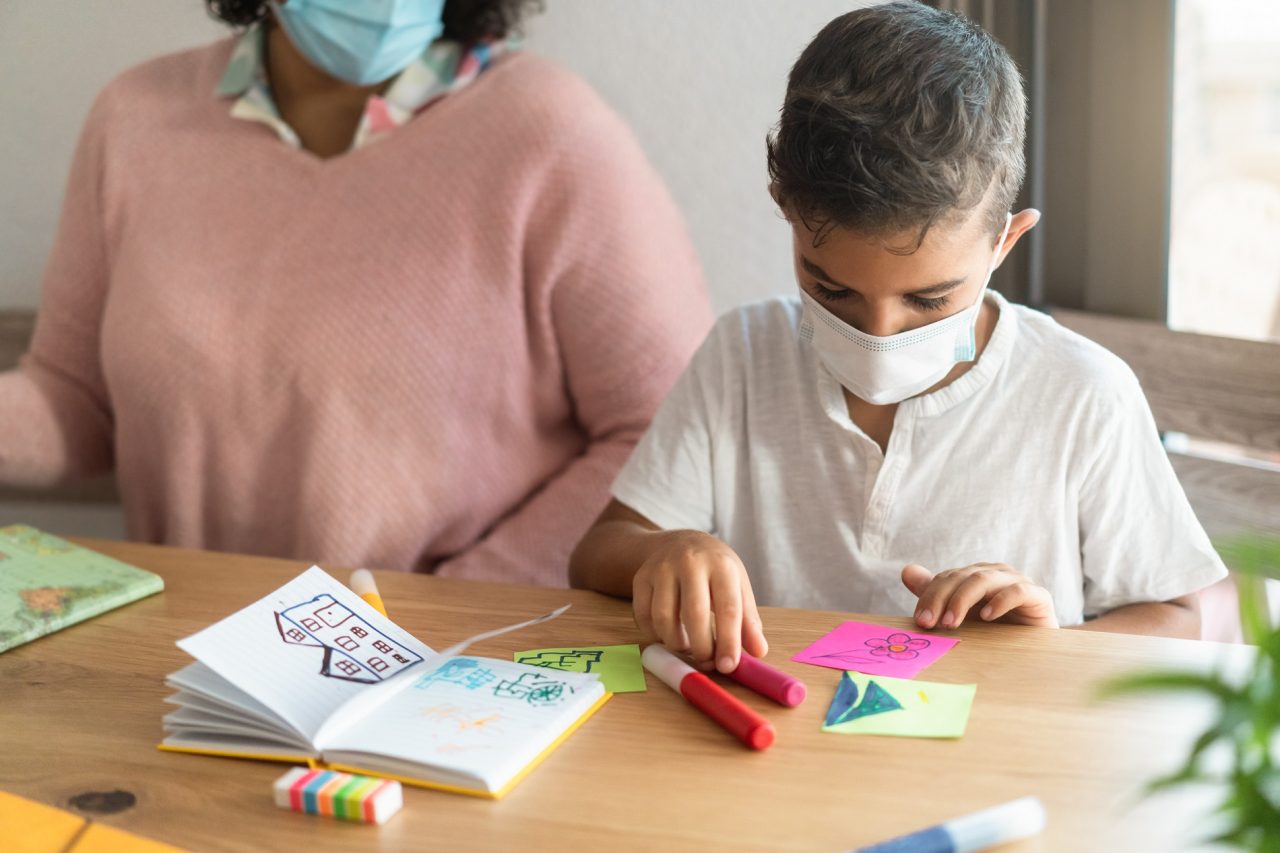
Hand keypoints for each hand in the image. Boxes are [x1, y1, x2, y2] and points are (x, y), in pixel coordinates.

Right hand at [632, 530, 767, 672]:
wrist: (683, 542)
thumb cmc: (716, 570)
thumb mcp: (738, 587)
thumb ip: (749, 620)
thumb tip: (759, 652)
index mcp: (721, 565)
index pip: (728, 608)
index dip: (728, 642)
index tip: (728, 667)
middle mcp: (690, 562)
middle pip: (694, 614)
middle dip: (701, 648)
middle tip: (706, 662)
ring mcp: (662, 568)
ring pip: (663, 618)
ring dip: (676, 643)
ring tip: (687, 645)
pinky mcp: (641, 577)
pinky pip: (643, 616)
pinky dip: (655, 634)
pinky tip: (668, 634)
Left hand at [901, 562, 1058, 628]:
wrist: (1037, 650)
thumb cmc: (997, 632)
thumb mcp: (962, 615)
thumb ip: (935, 594)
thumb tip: (906, 571)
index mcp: (975, 575)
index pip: (946, 578)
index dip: (930, 596)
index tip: (920, 621)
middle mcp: (995, 573)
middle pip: (961, 577)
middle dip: (941, 599)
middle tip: (929, 623)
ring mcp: (1017, 582)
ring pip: (983, 580)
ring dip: (962, 600)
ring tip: (950, 623)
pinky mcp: (1038, 596)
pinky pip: (1018, 591)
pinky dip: (1000, 601)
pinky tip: (987, 617)